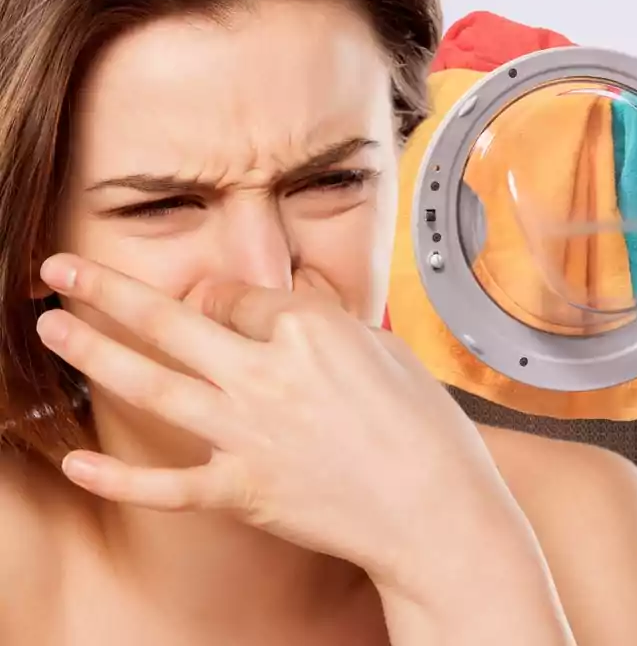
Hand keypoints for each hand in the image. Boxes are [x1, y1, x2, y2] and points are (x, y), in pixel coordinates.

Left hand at [33, 253, 524, 597]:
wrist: (438, 511)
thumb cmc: (427, 431)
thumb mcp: (384, 350)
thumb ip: (320, 328)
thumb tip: (279, 319)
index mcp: (309, 329)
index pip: (238, 296)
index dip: (225, 298)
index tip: (221, 307)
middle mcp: (267, 374)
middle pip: (171, 320)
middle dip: (108, 290)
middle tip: (62, 270)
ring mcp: (248, 434)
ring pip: (152, 384)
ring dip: (94, 352)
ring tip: (53, 327)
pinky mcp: (242, 490)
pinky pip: (166, 483)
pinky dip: (117, 477)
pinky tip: (77, 462)